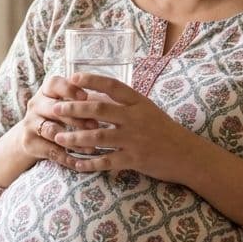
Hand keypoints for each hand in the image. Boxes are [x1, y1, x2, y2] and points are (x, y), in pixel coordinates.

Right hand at [20, 75, 97, 163]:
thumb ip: (81, 101)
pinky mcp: (29, 142)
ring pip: (53, 131)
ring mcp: (30, 124)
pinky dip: (67, 158)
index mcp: (46, 91)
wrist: (30, 138)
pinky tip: (81, 163)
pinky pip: (51, 151)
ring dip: (74, 140)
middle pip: (55, 108)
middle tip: (96, 126)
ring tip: (92, 148)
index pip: (54, 83)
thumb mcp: (66, 104)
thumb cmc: (57, 117)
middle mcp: (35, 105)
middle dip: (76, 118)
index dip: (70, 89)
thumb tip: (109, 101)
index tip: (86, 96)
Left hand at [50, 72, 215, 182]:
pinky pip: (106, 161)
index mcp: (139, 102)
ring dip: (75, 137)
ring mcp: (135, 139)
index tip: (72, 78)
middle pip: (99, 109)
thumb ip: (124, 105)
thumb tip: (97, 96)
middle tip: (55, 109)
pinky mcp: (134, 159)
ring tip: (58, 136)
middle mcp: (135, 118)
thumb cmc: (164, 130)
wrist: (187, 154)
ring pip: (98, 137)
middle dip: (74, 109)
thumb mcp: (147, 110)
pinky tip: (76, 163)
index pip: (112, 85)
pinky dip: (89, 163)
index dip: (91, 80)